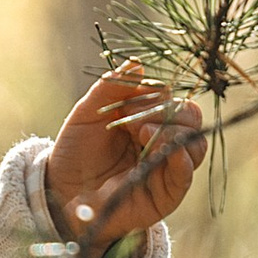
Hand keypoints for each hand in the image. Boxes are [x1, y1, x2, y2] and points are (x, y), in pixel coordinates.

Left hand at [47, 66, 203, 257]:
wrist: (61, 190)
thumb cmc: (76, 151)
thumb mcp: (88, 112)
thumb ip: (111, 87)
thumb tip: (137, 64)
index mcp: (149, 118)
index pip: (172, 98)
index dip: (154, 97)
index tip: (125, 108)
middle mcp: (164, 140)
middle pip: (191, 117)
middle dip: (165, 113)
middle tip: (132, 124)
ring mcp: (168, 167)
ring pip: (196, 142)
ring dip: (172, 133)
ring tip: (142, 135)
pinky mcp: (167, 194)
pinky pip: (186, 175)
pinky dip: (182, 159)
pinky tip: (168, 151)